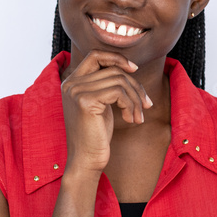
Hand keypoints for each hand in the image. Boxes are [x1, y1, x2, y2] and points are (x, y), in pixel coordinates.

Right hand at [60, 50, 153, 172]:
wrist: (86, 160)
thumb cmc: (96, 135)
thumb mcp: (101, 104)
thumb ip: (107, 84)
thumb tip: (130, 67)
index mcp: (72, 82)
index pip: (95, 55)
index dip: (117, 58)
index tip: (134, 70)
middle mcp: (71, 84)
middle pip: (113, 70)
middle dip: (135, 86)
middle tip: (145, 104)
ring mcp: (76, 91)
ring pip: (119, 80)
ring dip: (136, 98)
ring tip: (138, 116)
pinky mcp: (85, 102)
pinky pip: (118, 92)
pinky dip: (131, 104)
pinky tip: (131, 119)